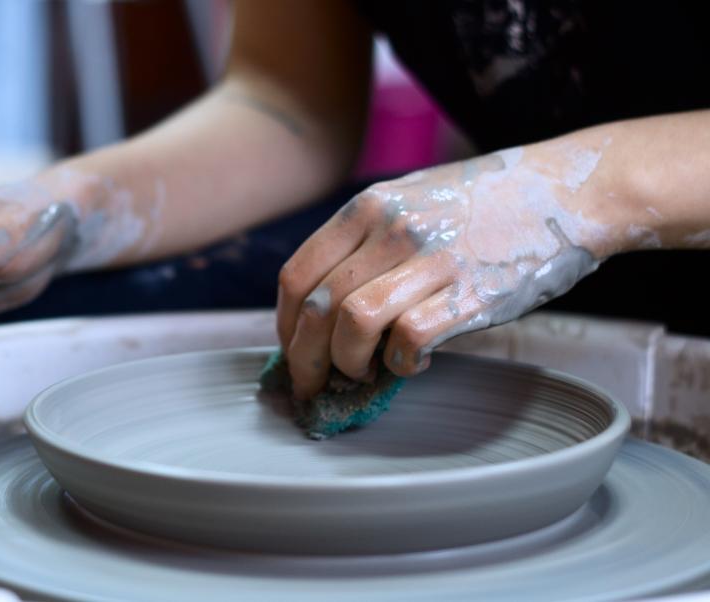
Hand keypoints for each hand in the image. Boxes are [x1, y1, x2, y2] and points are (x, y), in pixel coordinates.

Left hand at [276, 143, 614, 398]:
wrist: (568, 190)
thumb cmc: (486, 202)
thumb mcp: (412, 198)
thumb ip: (366, 241)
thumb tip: (326, 306)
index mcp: (368, 206)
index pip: (297, 274)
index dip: (284, 324)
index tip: (292, 349)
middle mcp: (391, 228)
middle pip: (317, 307)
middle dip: (304, 358)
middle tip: (312, 383)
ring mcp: (431, 259)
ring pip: (353, 323)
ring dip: (347, 363)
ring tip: (362, 372)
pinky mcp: (472, 292)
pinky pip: (410, 339)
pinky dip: (401, 364)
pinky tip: (412, 364)